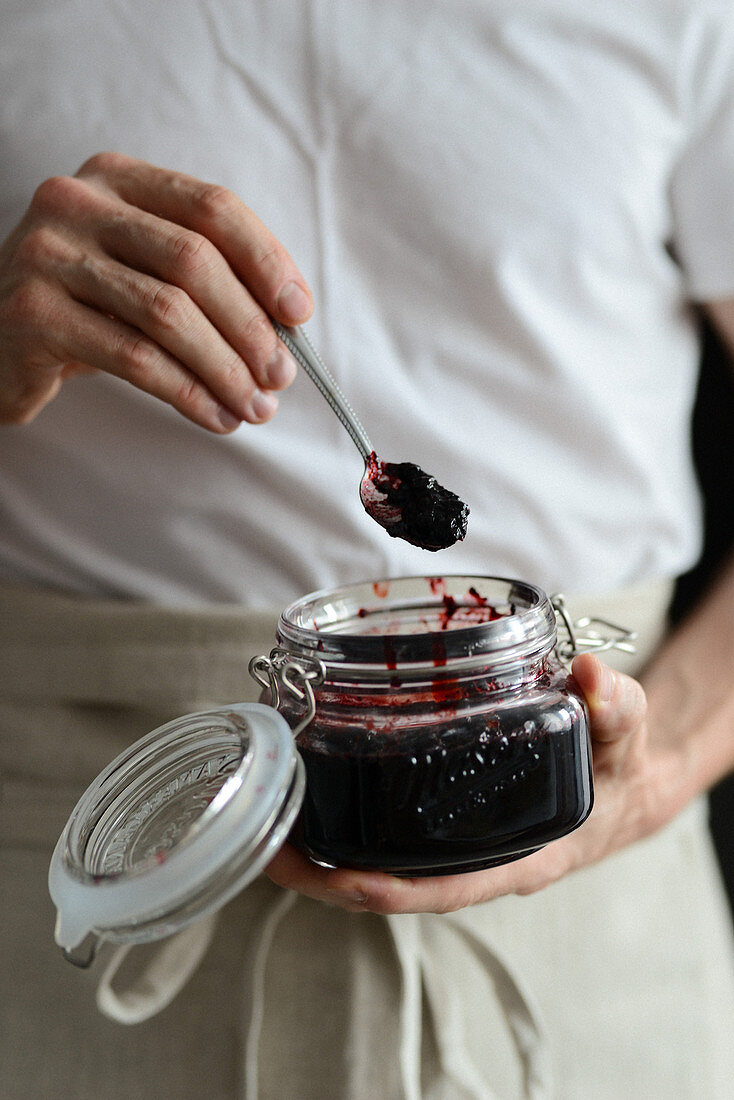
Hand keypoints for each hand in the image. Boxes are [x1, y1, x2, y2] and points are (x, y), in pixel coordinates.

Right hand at [0, 152, 312, 430]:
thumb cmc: (84, 307)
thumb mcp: (141, 271)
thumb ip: (203, 278)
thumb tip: (287, 326)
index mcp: (118, 179)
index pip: (213, 207)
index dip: (267, 261)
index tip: (299, 314)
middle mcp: (78, 201)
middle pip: (195, 261)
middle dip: (250, 327)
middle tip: (280, 376)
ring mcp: (48, 252)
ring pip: (167, 313)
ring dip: (225, 368)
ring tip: (254, 406)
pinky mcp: (33, 311)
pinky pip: (134, 358)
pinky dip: (188, 393)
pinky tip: (215, 416)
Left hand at [265, 654, 673, 912]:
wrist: (623, 782)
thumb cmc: (621, 764)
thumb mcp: (627, 734)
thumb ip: (616, 706)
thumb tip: (591, 674)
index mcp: (526, 853)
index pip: (454, 886)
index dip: (399, 891)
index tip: (345, 884)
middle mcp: (485, 859)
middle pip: (399, 885)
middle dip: (331, 879)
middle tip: (270, 850)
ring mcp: (462, 845)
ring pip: (385, 865)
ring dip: (324, 858)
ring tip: (266, 829)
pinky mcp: (448, 822)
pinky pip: (392, 837)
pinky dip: (348, 829)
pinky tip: (310, 800)